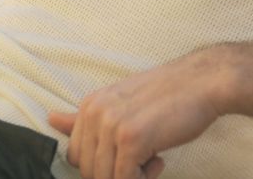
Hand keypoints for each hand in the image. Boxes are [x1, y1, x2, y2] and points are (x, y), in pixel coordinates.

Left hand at [46, 52, 225, 178]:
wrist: (202, 82)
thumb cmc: (166, 95)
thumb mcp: (118, 101)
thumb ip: (83, 117)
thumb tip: (51, 118)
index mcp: (89, 105)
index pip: (75, 155)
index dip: (101, 165)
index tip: (125, 158)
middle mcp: (95, 113)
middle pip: (88, 170)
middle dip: (115, 174)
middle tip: (142, 160)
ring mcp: (112, 126)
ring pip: (105, 178)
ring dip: (131, 177)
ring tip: (152, 158)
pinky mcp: (131, 140)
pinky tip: (159, 160)